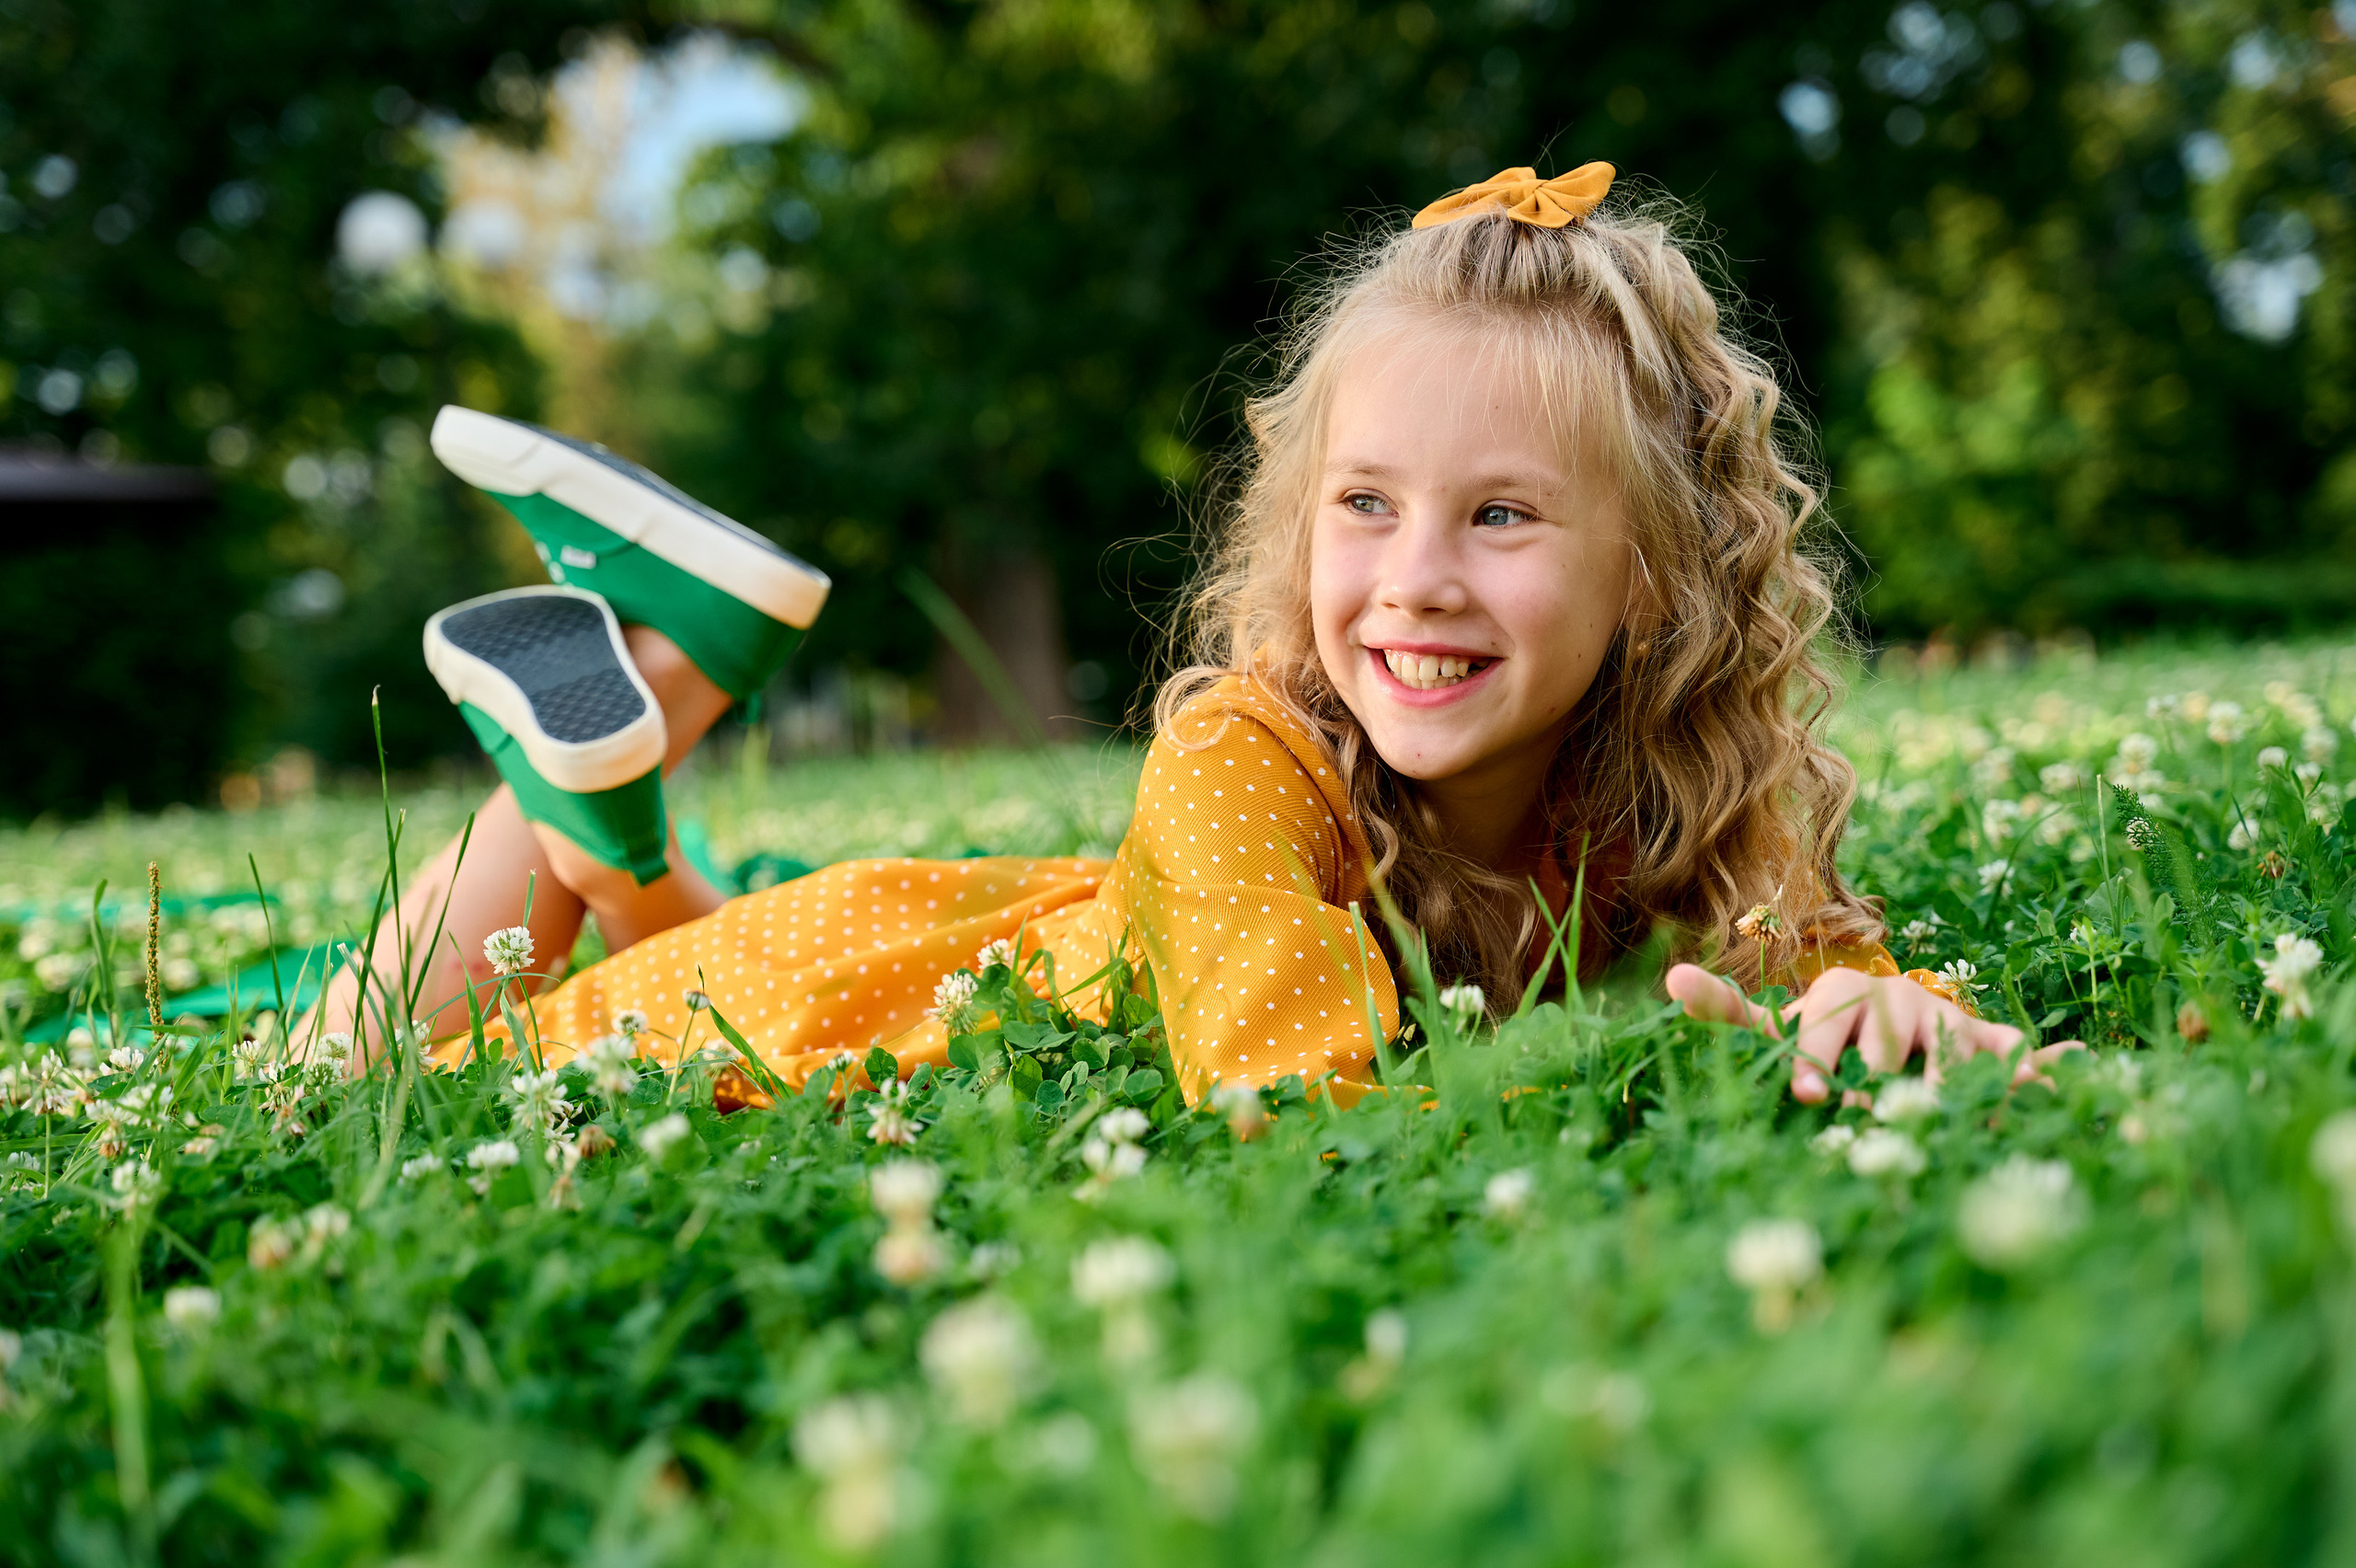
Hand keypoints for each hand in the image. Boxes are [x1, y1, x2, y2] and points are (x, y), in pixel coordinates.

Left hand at [1665, 963, 2083, 1103]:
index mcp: (1841, 993)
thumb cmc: (1833, 1043)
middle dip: (1864, 1090)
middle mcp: (1896, 1001)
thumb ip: (1730, 1013)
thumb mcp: (1782, 1032)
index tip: (1807, 1096)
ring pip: (1943, 1065)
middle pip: (1879, 1053)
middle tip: (1848, 1123)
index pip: (1823, 1026)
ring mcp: (1947, 1022)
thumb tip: (1671, 977)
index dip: (1814, 1058)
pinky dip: (2040, 1070)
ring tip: (1932, 1130)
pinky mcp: (1994, 1047)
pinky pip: (2015, 1060)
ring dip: (1941, 1098)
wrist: (1903, 1030)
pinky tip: (2060, 1077)